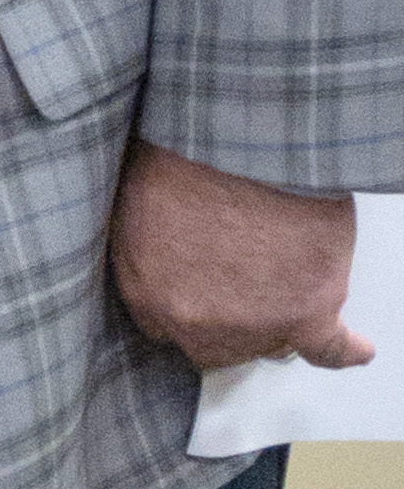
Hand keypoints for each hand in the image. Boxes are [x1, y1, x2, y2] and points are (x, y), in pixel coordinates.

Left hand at [110, 137, 371, 370]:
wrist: (234, 140)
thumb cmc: (178, 148)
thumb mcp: (134, 193)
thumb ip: (147, 237)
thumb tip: (169, 242)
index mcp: (143, 285)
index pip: (160, 324)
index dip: (183, 303)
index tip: (195, 290)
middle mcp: (191, 317)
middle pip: (213, 346)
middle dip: (225, 321)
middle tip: (239, 284)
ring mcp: (251, 322)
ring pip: (268, 345)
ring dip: (275, 318)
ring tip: (281, 278)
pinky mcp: (308, 314)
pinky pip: (330, 349)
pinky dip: (346, 347)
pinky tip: (354, 345)